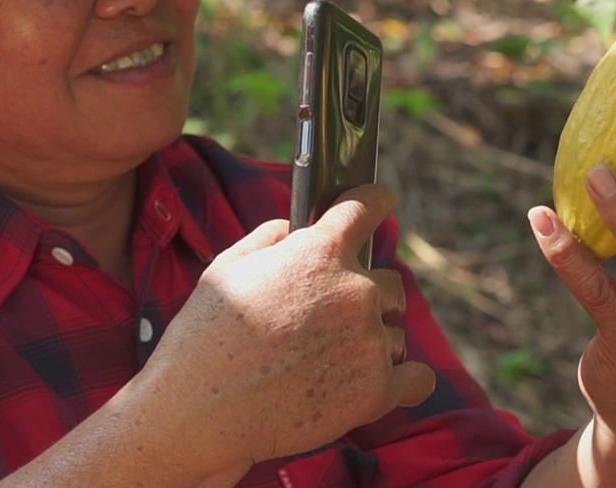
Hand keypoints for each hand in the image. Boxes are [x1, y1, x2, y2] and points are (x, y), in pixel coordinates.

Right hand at [138, 184, 435, 475]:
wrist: (198, 411)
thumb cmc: (206, 336)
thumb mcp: (228, 265)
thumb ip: (272, 236)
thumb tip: (294, 230)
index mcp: (321, 252)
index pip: (369, 206)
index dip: (373, 204)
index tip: (376, 206)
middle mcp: (356, 290)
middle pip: (390, 281)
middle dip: (364, 293)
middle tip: (326, 320)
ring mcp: (369, 342)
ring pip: (394, 332)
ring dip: (372, 341)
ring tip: (327, 362)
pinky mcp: (375, 391)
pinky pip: (416, 379)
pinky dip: (402, 382)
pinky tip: (376, 382)